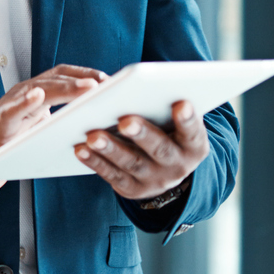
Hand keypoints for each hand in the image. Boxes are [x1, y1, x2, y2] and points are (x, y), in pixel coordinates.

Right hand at [0, 64, 107, 195]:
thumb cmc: (16, 142)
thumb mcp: (43, 127)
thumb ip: (64, 119)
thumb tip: (102, 123)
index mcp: (38, 93)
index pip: (63, 74)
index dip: (86, 73)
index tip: (111, 79)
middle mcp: (25, 92)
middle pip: (55, 79)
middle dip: (80, 79)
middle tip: (104, 83)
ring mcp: (11, 105)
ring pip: (38, 90)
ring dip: (63, 88)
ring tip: (86, 88)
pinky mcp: (0, 122)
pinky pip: (12, 110)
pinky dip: (23, 102)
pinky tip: (36, 97)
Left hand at [74, 99, 209, 200]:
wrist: (165, 170)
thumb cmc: (167, 132)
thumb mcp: (175, 123)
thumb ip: (167, 107)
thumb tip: (144, 85)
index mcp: (193, 146)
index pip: (193, 132)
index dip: (188, 120)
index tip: (181, 103)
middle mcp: (177, 166)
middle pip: (160, 150)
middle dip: (142, 134)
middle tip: (125, 121)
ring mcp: (154, 180)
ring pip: (132, 163)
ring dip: (111, 149)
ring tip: (93, 136)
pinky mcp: (132, 188)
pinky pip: (112, 175)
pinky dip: (95, 162)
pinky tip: (80, 149)